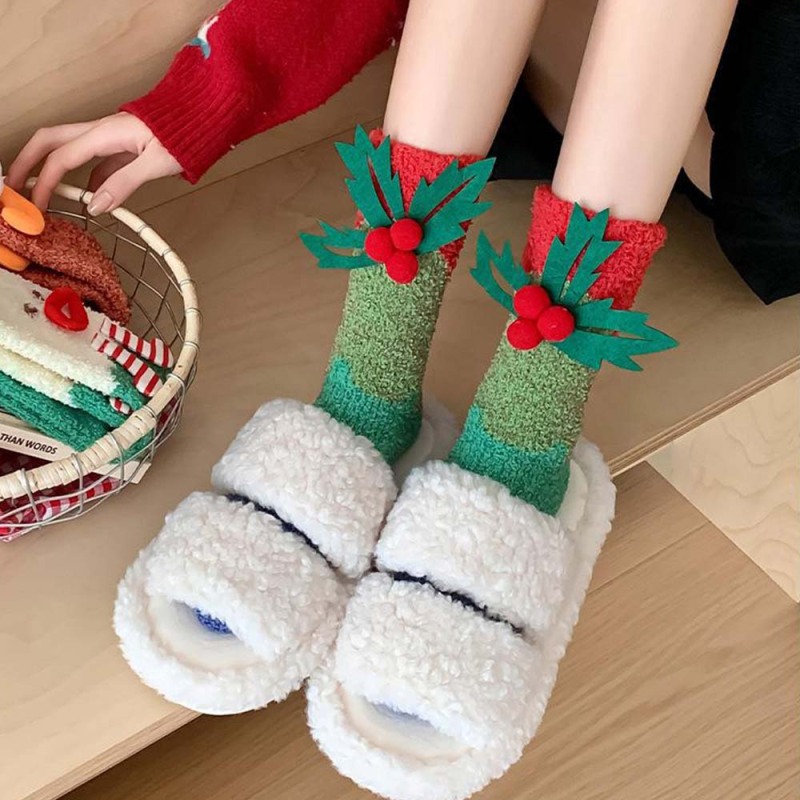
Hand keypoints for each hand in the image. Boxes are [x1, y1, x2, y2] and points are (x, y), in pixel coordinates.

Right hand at [7, 113, 180, 214]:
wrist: (203, 116)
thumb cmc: (186, 134)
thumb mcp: (156, 164)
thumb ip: (125, 184)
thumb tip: (95, 205)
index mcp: (105, 134)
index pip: (62, 158)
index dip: (45, 182)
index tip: (37, 206)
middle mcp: (101, 132)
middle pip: (51, 141)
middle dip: (28, 162)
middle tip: (16, 187)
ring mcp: (110, 138)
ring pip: (69, 150)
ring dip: (52, 170)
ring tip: (43, 196)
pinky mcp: (122, 147)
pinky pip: (95, 162)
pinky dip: (84, 179)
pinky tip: (88, 199)